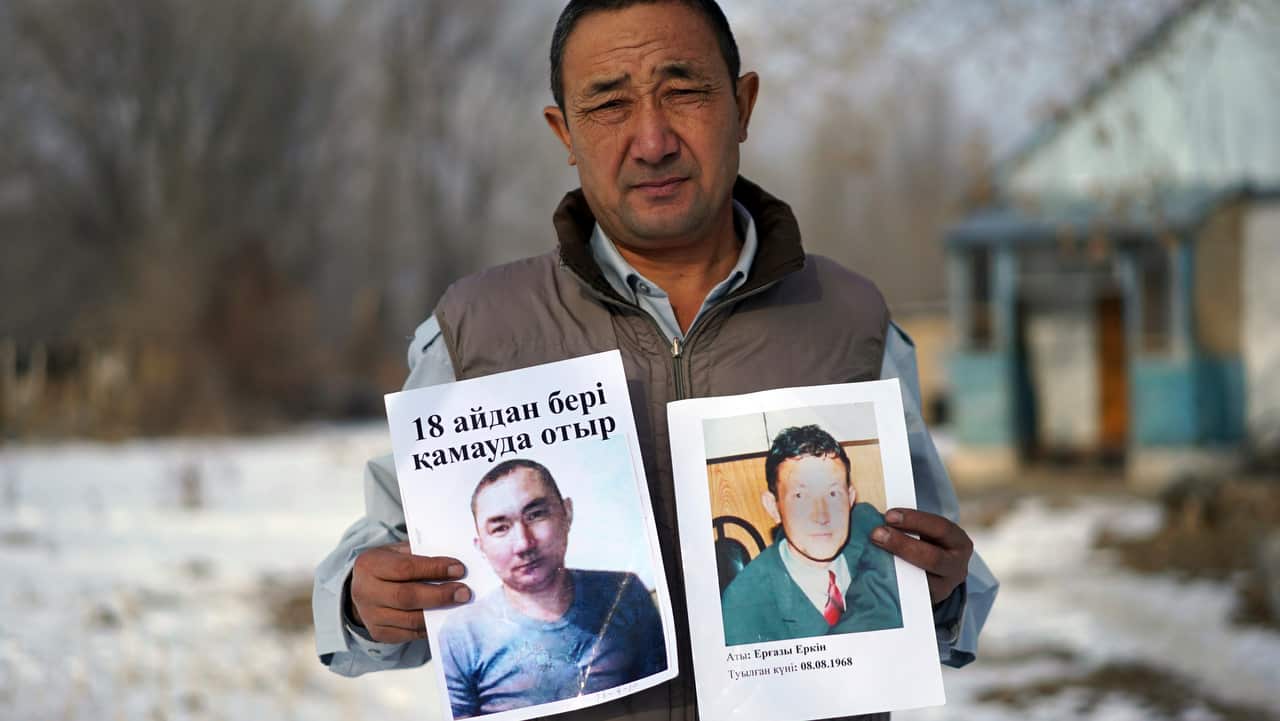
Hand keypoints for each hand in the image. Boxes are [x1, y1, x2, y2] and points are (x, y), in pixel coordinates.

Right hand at [349, 541, 470, 642]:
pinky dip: (430, 627)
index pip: (405, 568)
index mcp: (370, 564)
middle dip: (440, 595)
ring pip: (410, 619)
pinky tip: (445, 619)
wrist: (361, 588)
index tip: (459, 569)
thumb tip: (453, 566)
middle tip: (464, 592)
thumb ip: (420, 555)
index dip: (434, 569)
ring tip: (459, 605)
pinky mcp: (379, 633)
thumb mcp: (396, 552)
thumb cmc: (386, 565)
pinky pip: (409, 634)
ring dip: (438, 613)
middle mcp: (366, 592)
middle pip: (407, 597)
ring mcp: (371, 616)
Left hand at [870, 509, 971, 605]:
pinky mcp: (929, 602)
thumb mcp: (928, 532)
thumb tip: (876, 516)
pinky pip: (910, 596)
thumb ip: (909, 524)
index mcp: (958, 542)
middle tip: (877, 534)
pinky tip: (874, 575)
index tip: (889, 515)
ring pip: (923, 582)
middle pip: (933, 558)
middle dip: (902, 545)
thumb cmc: (928, 544)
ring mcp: (944, 588)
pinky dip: (892, 584)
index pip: (941, 529)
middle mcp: (956, 567)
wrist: (938, 573)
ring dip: (895, 568)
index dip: (915, 520)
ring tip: (873, 555)